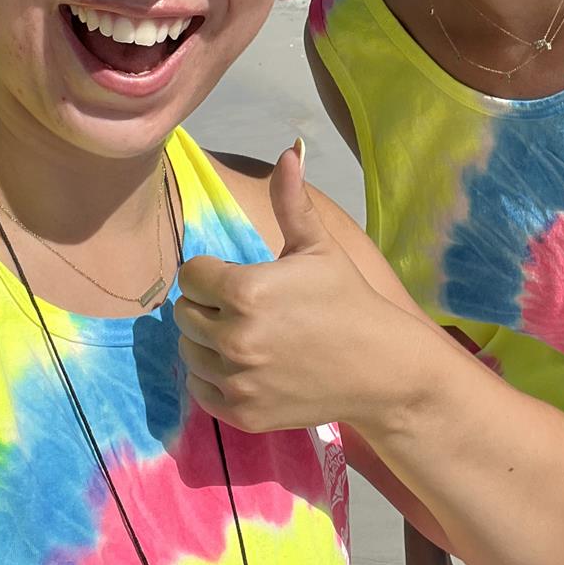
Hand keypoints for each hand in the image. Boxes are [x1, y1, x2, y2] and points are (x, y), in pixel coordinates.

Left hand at [174, 141, 396, 431]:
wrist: (379, 367)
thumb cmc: (347, 299)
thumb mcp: (318, 247)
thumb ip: (291, 201)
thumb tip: (288, 151)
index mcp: (246, 290)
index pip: (191, 275)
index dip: (211, 272)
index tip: (234, 276)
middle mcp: (235, 337)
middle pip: (184, 313)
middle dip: (206, 306)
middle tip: (241, 307)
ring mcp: (237, 379)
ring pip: (188, 352)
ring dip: (207, 341)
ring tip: (243, 334)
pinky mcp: (241, 413)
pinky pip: (200, 389)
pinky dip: (213, 376)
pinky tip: (243, 363)